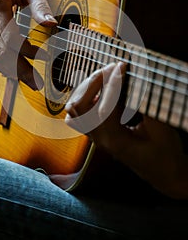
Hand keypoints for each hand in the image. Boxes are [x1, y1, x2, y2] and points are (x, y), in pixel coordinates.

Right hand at [0, 0, 56, 89]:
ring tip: (27, 79)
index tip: (44, 57)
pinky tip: (11, 71)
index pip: (11, 38)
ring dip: (10, 70)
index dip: (28, 52)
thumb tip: (52, 24)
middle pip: (1, 52)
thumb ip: (40, 6)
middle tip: (36, 83)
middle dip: (20, 69)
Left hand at [65, 62, 187, 198]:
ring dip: (88, 90)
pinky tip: (102, 93)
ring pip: (74, 111)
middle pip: (80, 106)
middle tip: (113, 68)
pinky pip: (79, 116)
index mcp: (115, 140)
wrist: (164, 174)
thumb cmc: (165, 154)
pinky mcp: (98, 135)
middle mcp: (100, 139)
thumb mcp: (161, 128)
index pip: (103, 106)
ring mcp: (96, 138)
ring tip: (106, 78)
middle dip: (95, 82)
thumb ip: (147, 104)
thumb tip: (136, 77)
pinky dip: (86, 99)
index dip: (112, 82)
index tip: (122, 66)